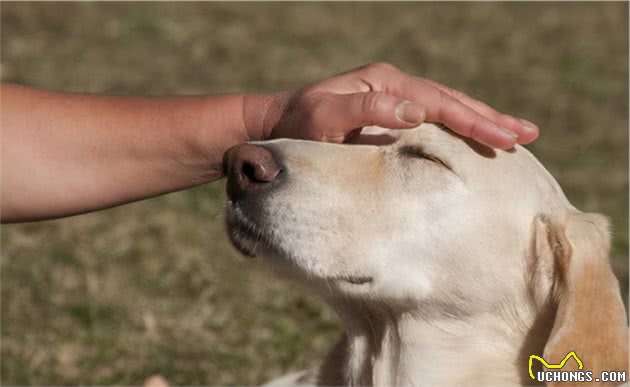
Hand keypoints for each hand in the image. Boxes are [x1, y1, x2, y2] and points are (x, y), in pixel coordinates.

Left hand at [266, 63, 537, 148]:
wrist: (276, 126)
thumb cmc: (298, 126)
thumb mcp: (325, 117)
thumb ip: (366, 110)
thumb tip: (416, 111)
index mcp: (385, 83)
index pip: (439, 103)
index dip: (474, 121)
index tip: (505, 137)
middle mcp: (394, 86)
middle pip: (452, 102)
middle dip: (490, 119)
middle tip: (528, 134)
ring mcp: (393, 98)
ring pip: (447, 110)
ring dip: (481, 122)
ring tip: (516, 134)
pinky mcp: (389, 114)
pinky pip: (432, 121)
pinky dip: (458, 129)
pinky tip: (474, 138)